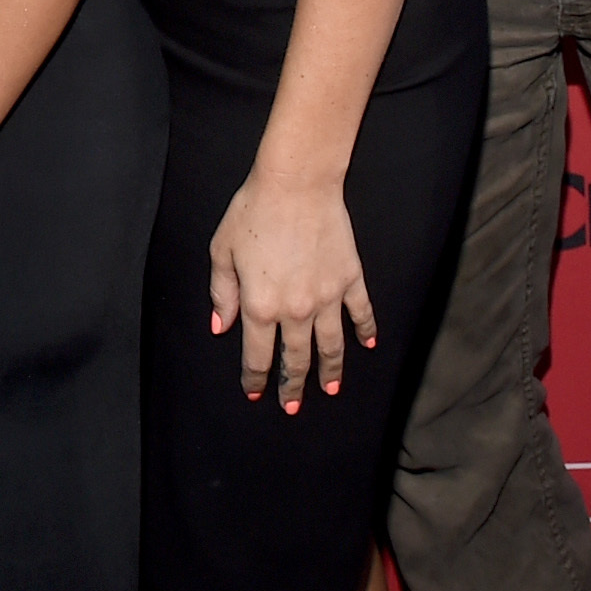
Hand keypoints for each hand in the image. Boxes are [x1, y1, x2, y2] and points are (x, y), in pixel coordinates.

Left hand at [207, 165, 373, 413]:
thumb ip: (222, 293)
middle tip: (292, 406)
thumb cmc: (253, 212)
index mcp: (261, 306)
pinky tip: (367, 345)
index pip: (258, 355)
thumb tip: (222, 327)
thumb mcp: (222, 251)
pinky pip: (360, 313)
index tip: (255, 393)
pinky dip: (365, 331)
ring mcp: (327, 297)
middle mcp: (296, 309)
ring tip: (329, 389)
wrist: (296, 184)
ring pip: (330, 346)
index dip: (255, 379)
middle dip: (292, 387)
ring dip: (330, 371)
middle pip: (296, 359)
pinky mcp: (349, 278)